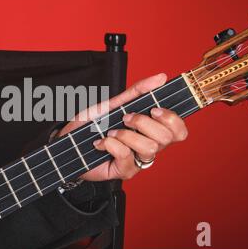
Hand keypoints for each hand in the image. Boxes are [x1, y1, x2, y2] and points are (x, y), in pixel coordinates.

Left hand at [58, 73, 187, 181]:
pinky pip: (126, 156)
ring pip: (149, 148)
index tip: (155, 109)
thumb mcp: (114, 103)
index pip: (179, 131)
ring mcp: (138, 161)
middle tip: (125, 118)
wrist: (69, 142)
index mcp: (151, 131)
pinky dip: (111, 144)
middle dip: (144, 122)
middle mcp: (149, 146)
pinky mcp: (124, 171)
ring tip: (110, 131)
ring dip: (126, 135)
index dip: (172, 119)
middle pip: (166, 138)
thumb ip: (137, 92)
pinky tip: (101, 143)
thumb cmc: (93, 124)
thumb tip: (160, 77)